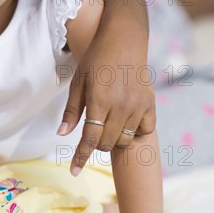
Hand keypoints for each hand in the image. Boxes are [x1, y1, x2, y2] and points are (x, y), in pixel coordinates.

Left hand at [58, 36, 155, 175]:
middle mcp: (121, 105)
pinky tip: (125, 123)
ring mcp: (138, 105)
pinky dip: (133, 133)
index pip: (89, 138)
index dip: (80, 157)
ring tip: (107, 126)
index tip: (74, 172)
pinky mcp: (151, 104)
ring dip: (113, 140)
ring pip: (124, 140)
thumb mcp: (78, 83)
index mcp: (99, 100)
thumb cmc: (95, 60)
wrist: (124, 41)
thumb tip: (62, 135)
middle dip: (95, 145)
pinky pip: (143, 131)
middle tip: (91, 133)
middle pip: (106, 143)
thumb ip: (72, 111)